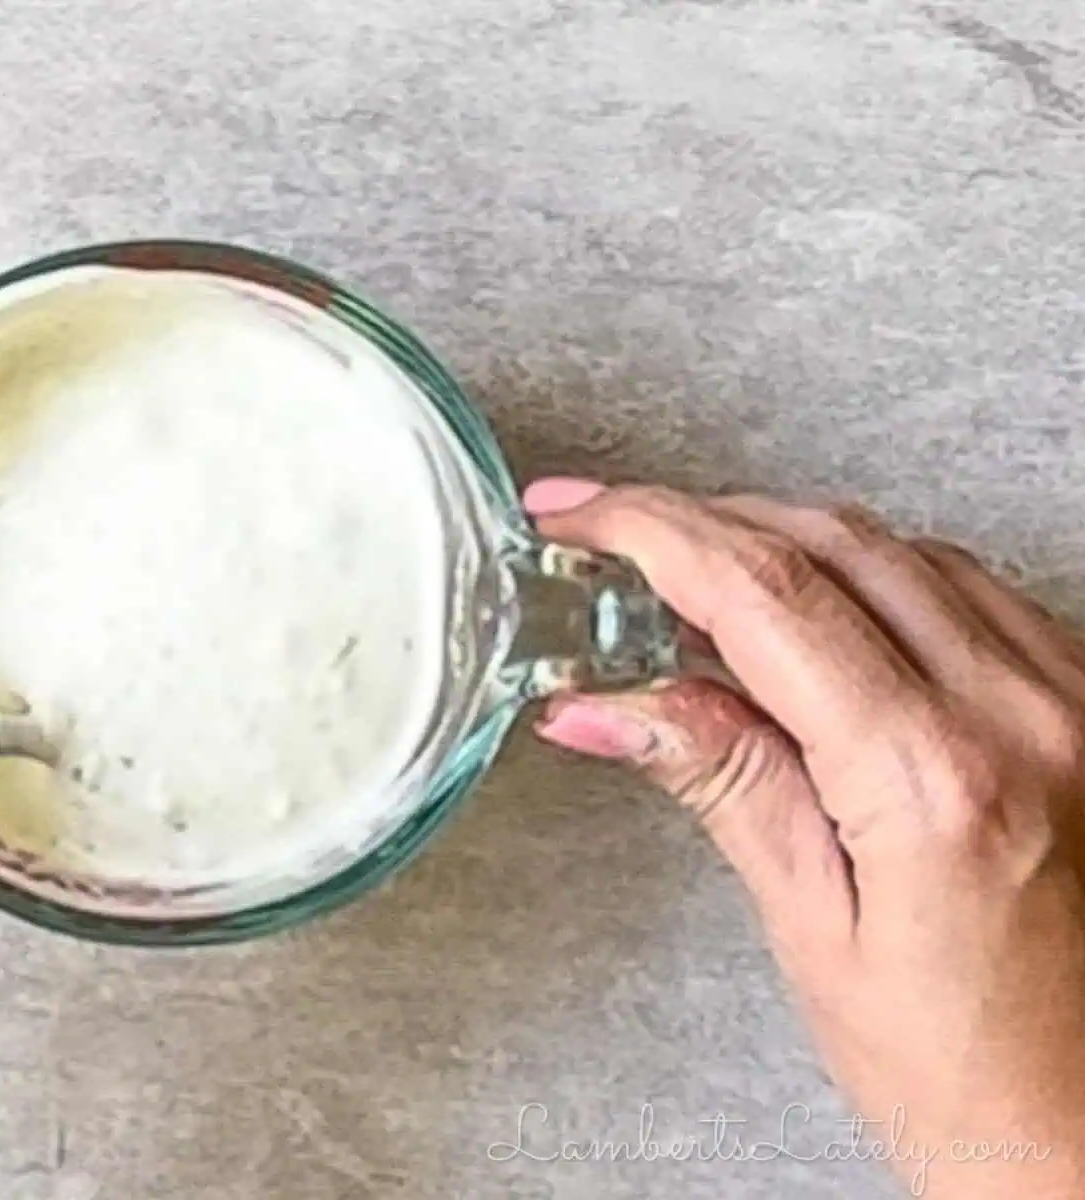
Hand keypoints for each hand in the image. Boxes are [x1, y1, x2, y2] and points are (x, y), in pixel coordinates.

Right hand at [525, 480, 1084, 1199]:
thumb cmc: (979, 1080)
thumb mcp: (819, 935)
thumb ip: (724, 784)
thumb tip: (604, 706)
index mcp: (938, 778)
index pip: (763, 595)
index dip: (650, 533)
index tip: (576, 518)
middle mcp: (1024, 713)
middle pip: (827, 542)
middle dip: (698, 520)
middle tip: (606, 536)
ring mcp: (1072, 698)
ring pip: (898, 547)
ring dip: (777, 537)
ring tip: (685, 578)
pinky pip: (965, 586)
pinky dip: (865, 571)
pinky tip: (809, 606)